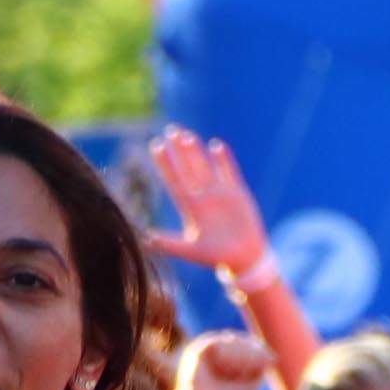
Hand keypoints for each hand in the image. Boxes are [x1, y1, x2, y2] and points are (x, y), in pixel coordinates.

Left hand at [144, 127, 268, 278]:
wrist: (243, 259)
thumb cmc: (215, 258)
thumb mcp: (191, 251)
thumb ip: (169, 244)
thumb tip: (145, 240)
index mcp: (191, 209)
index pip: (174, 181)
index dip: (166, 164)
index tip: (156, 146)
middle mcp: (203, 197)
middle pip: (188, 168)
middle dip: (179, 150)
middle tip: (170, 130)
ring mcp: (220, 193)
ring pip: (205, 166)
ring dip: (196, 151)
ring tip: (186, 135)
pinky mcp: (237, 193)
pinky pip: (229, 171)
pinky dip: (224, 160)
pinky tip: (216, 146)